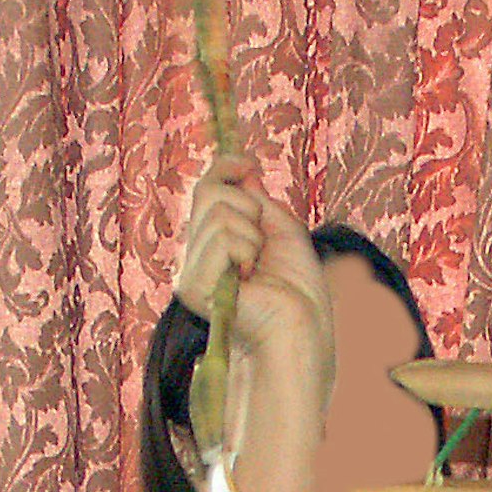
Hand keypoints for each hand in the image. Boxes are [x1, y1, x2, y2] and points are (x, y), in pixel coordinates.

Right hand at [171, 157, 329, 363]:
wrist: (300, 328)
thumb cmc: (298, 290)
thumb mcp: (284, 230)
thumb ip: (259, 200)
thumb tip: (243, 170)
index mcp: (218, 240)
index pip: (207, 189)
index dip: (223, 168)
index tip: (247, 163)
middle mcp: (199, 253)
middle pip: (209, 193)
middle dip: (247, 208)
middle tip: (262, 244)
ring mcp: (192, 269)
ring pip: (217, 214)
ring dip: (251, 235)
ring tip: (257, 267)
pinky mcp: (192, 286)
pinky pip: (220, 239)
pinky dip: (245, 251)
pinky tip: (249, 278)